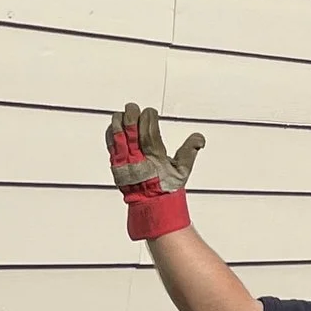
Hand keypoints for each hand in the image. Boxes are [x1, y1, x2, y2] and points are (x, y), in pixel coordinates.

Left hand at [106, 103, 203, 240]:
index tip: (150, 111)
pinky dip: (110, 135)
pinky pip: (111, 147)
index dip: (149, 120)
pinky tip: (113, 125)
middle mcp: (138, 159)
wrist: (151, 204)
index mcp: (155, 158)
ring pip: (119, 138)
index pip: (150, 134)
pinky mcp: (117, 165)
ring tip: (121, 113)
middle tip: (133, 107)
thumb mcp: (183, 170)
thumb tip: (199, 138)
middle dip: (132, 117)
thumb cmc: (167, 186)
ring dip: (119, 123)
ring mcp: (125, 162)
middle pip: (131, 133)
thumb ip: (190, 151)